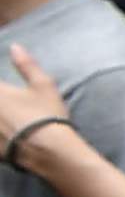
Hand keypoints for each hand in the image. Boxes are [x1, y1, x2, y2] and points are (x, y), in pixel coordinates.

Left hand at [0, 44, 68, 169]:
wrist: (47, 150)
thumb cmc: (45, 115)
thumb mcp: (43, 85)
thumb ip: (26, 65)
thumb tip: (15, 46)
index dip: (0, 89)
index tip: (5, 91)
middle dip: (0, 104)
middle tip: (7, 105)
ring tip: (3, 119)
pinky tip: (3, 135)